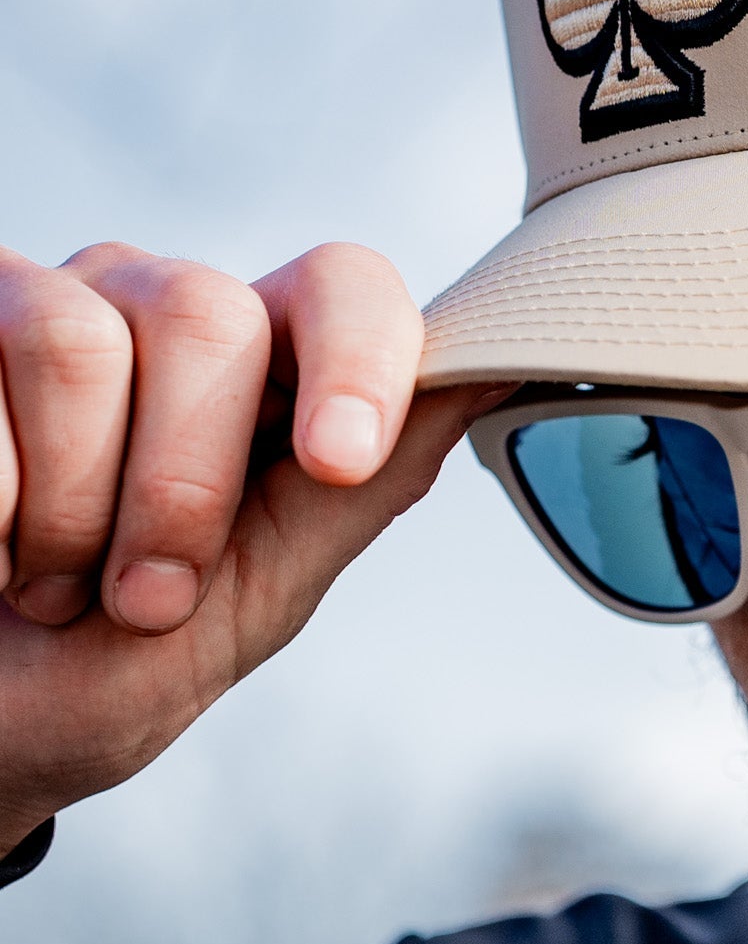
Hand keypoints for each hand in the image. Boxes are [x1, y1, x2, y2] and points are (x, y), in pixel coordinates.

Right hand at [0, 240, 498, 856]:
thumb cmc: (122, 658)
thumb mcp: (265, 588)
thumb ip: (367, 480)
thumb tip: (505, 369)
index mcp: (268, 363)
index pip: (344, 285)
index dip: (357, 356)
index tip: (337, 458)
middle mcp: (161, 307)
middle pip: (210, 314)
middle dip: (180, 488)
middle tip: (145, 599)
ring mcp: (46, 304)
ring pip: (79, 344)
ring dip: (69, 506)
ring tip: (52, 582)